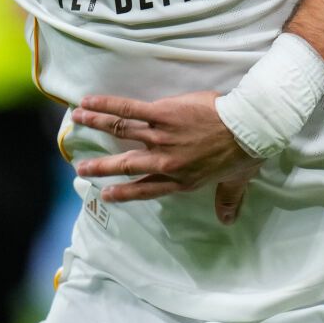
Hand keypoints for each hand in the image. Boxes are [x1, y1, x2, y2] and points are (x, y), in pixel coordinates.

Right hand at [69, 90, 261, 223]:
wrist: (247, 128)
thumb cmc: (244, 153)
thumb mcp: (235, 182)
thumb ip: (228, 200)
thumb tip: (229, 220)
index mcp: (181, 179)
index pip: (146, 189)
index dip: (125, 193)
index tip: (107, 195)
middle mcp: (165, 161)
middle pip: (125, 165)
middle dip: (101, 168)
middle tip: (81, 169)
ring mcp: (160, 137)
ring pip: (120, 132)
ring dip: (96, 125)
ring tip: (76, 121)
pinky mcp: (161, 113)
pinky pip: (128, 110)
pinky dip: (107, 105)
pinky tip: (89, 102)